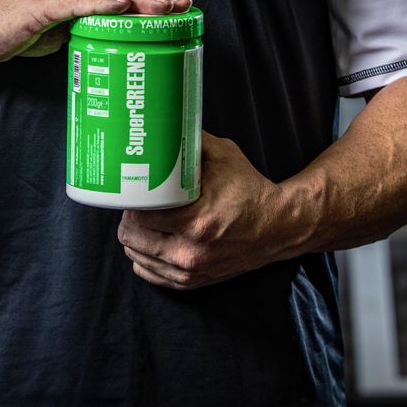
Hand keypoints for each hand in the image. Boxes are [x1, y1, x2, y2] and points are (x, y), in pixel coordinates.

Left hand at [117, 131, 284, 289]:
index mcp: (196, 221)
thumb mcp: (224, 156)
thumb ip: (193, 141)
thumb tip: (166, 124)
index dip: (131, 201)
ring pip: (137, 257)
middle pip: (132, 238)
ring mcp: (191, 271)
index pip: (140, 216)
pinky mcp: (193, 282)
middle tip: (136, 203)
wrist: (276, 227)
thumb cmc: (249, 189)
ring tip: (143, 219)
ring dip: (135, 237)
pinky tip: (150, 241)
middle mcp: (191, 252)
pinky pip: (150, 274)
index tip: (134, 189)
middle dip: (129, 218)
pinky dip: (144, 258)